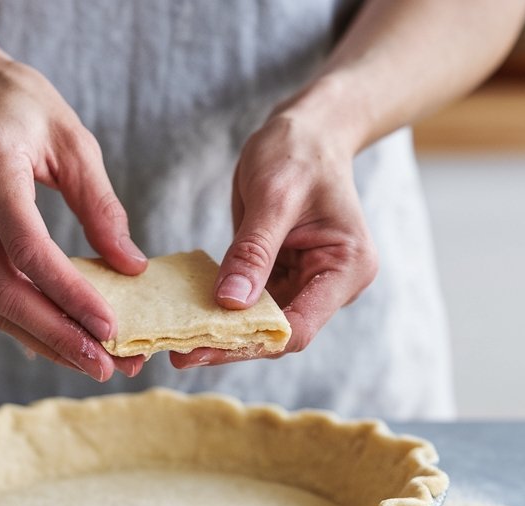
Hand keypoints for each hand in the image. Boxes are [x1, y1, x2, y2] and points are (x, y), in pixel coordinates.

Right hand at [0, 48, 146, 380]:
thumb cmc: (19, 105)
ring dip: (44, 341)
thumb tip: (131, 268)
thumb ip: (101, 206)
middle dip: (58, 337)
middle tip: (107, 366)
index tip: (112, 327)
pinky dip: (25, 322)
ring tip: (94, 363)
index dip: (70, 296)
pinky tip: (62, 341)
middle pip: (4, 291)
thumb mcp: (73, 140)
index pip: (28, 250)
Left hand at [171, 113, 377, 368]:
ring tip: (177, 343)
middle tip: (179, 355)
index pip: (299, 325)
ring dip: (223, 332)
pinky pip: (252, 302)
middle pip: (279, 332)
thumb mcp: (273, 196)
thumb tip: (230, 303)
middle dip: (231, 344)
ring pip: (262, 323)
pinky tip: (189, 317)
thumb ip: (253, 251)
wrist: (307, 131)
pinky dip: (223, 311)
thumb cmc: (298, 152)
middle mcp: (333, 284)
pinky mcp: (284, 276)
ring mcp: (308, 282)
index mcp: (347, 267)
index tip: (203, 348)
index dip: (251, 342)